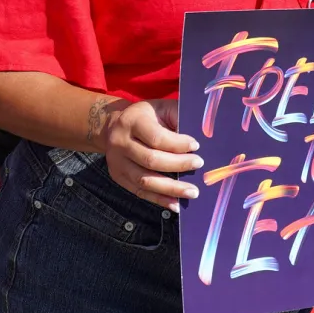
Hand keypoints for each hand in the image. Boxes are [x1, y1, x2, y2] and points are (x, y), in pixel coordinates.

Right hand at [97, 97, 203, 211]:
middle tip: (199, 165)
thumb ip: (178, 117)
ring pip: (145, 180)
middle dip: (178, 165)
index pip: (156, 138)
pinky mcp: (118, 177)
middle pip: (151, 160)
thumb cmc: (145, 117)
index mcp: (132, 121)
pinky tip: (176, 204)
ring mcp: (117, 162)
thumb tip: (200, 135)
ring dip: (171, 189)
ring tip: (192, 192)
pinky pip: (140, 192)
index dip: (178, 144)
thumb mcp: (160, 108)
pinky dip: (159, 200)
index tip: (196, 146)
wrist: (112, 126)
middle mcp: (121, 142)